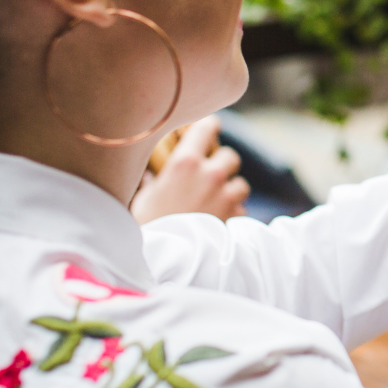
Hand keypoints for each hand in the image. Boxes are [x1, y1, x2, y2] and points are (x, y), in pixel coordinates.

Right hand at [130, 115, 249, 224]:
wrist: (164, 259)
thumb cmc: (148, 226)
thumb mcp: (146, 198)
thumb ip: (156, 183)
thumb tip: (151, 178)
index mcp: (184, 163)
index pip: (206, 128)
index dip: (210, 127)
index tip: (210, 129)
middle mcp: (210, 175)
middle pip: (230, 156)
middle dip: (223, 164)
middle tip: (211, 175)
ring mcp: (226, 196)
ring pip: (241, 184)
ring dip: (231, 191)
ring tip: (215, 203)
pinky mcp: (236, 217)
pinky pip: (242, 209)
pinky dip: (234, 214)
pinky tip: (219, 221)